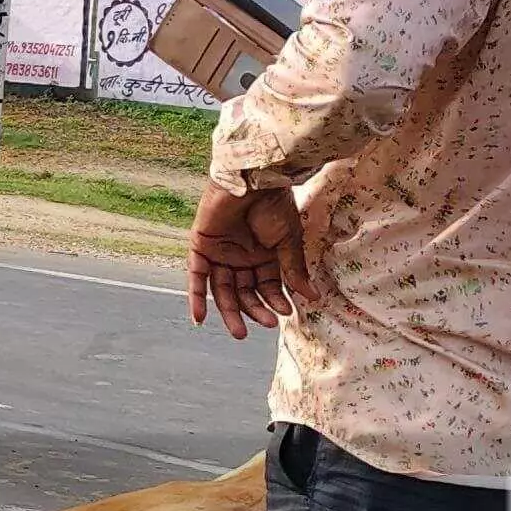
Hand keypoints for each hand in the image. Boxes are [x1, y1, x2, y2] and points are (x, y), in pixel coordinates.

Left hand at [185, 182, 302, 340]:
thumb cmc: (274, 204)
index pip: (268, 286)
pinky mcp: (201, 246)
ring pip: (223, 289)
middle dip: (254, 310)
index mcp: (265, 255)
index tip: (285, 313)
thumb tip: (314, 297)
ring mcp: (220, 252)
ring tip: (240, 332)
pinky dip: (196, 297)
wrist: (254, 179)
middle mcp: (241, 256)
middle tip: (264, 325)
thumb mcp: (288, 241)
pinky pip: (196, 276)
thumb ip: (294, 270)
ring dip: (229, 311)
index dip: (275, 300)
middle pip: (245, 292)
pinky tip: (199, 319)